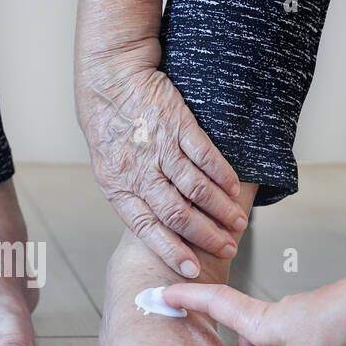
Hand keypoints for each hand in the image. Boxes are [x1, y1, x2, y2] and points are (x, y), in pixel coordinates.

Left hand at [76, 65, 246, 277]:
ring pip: (194, 187)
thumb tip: (157, 228)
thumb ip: (131, 194)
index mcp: (116, 185)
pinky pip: (204, 155)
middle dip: (204, 236)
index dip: (169, 249)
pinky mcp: (177, 123)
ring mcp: (158, 146)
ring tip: (237, 224)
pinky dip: (222, 175)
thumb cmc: (110, 125)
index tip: (190, 269)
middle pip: (175, 212)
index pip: (145, 227)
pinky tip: (235, 189)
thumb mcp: (109, 166)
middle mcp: (137, 169)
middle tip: (227, 250)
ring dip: (219, 210)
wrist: (111, 76)